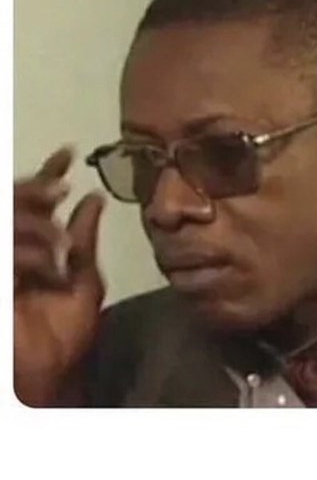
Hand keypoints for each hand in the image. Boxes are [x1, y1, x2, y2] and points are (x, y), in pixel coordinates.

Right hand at [14, 147, 105, 405]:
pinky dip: (28, 254)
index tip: (69, 152)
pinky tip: (50, 260)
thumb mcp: (83, 280)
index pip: (35, 202)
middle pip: (14, 204)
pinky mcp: (0, 282)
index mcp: (34, 249)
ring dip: (36, 224)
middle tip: (59, 187)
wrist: (51, 378)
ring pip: (10, 223)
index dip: (48, 175)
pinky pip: (9, 255)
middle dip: (36, 189)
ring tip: (60, 236)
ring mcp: (5, 266)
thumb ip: (84, 239)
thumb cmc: (66, 336)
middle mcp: (15, 253)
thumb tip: (92, 199)